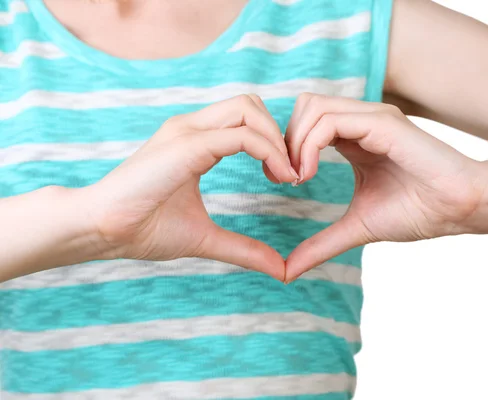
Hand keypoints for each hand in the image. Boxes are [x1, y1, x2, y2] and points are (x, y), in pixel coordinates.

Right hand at [83, 95, 297, 280]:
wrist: (101, 230)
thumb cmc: (143, 230)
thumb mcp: (206, 238)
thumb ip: (244, 249)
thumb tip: (280, 270)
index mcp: (195, 141)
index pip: (246, 119)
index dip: (274, 142)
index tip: (287, 178)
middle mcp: (191, 127)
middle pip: (251, 103)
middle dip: (280, 133)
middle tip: (290, 173)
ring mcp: (187, 131)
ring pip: (248, 107)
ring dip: (277, 138)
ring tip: (285, 175)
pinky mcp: (185, 145)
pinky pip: (240, 135)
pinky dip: (268, 151)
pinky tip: (277, 177)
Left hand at [284, 94, 485, 281]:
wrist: (459, 209)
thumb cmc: (418, 212)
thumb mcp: (357, 227)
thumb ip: (321, 243)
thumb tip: (287, 271)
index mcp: (355, 137)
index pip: (306, 121)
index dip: (286, 146)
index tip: (283, 181)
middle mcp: (362, 119)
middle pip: (303, 106)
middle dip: (284, 140)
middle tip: (285, 178)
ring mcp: (372, 117)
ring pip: (312, 107)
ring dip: (294, 143)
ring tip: (298, 178)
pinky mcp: (382, 123)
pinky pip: (329, 121)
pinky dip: (309, 146)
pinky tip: (309, 175)